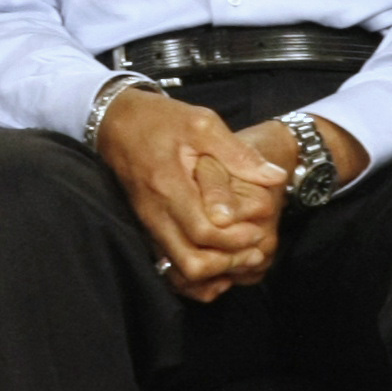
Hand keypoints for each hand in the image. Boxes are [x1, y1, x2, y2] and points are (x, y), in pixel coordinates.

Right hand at [93, 89, 285, 301]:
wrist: (115, 122)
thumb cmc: (160, 120)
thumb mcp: (203, 124)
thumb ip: (238, 154)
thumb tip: (275, 177)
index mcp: (169, 187)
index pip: (203, 232)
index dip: (234, 240)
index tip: (257, 232)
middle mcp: (155, 213)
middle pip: (189, 264)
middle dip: (226, 264)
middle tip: (253, 250)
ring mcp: (148, 224)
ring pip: (178, 270)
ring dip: (213, 270)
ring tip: (240, 254)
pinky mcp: (147, 227)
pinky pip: (170, 263)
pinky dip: (196, 268)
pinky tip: (218, 255)